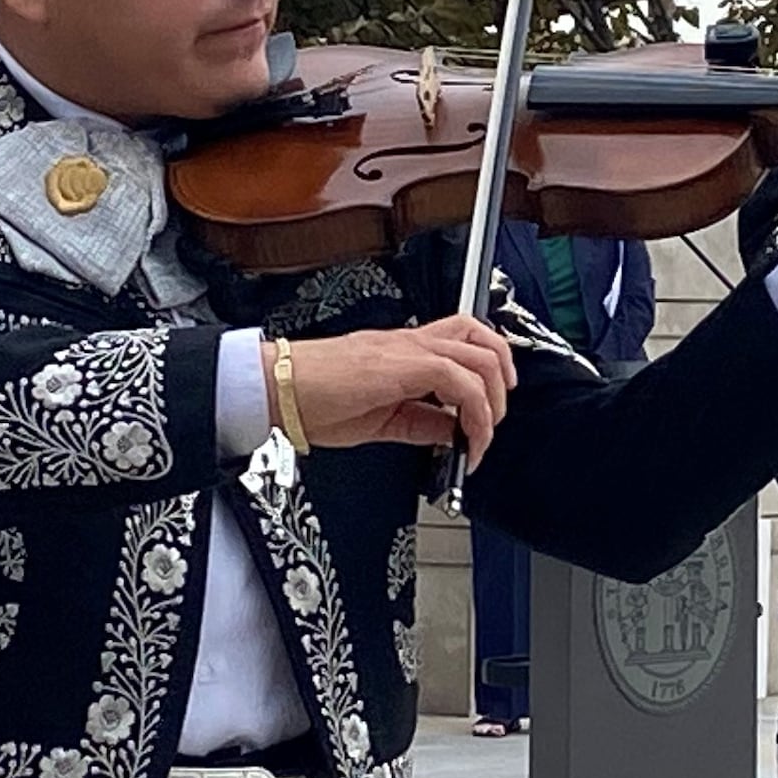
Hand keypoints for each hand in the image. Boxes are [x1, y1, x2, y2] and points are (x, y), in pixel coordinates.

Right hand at [282, 318, 518, 458]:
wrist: (275, 389)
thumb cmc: (311, 400)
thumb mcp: (380, 419)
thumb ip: (421, 422)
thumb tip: (453, 432)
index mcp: (404, 352)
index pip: (463, 344)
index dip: (487, 375)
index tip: (484, 418)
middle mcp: (411, 343)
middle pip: (482, 338)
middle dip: (502, 380)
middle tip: (494, 422)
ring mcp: (407, 350)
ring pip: (479, 354)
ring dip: (492, 400)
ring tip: (482, 434)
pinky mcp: (400, 365)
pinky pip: (458, 380)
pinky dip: (474, 412)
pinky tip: (464, 439)